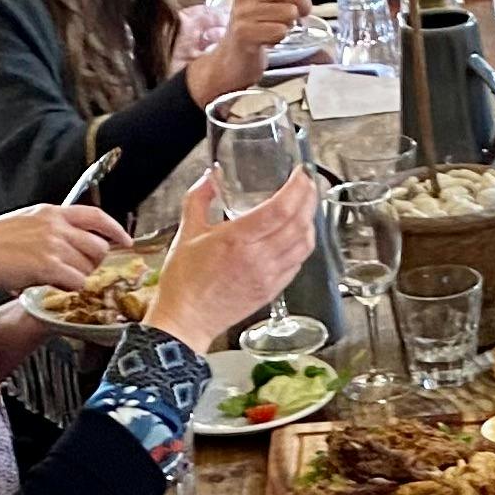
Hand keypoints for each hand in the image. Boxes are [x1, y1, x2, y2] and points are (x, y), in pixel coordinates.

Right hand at [0, 199, 129, 295]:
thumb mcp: (24, 222)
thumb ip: (49, 228)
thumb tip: (69, 242)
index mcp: (50, 212)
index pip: (94, 215)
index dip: (114, 229)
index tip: (125, 240)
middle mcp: (56, 225)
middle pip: (97, 245)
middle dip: (94, 262)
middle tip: (78, 270)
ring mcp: (53, 245)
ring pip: (88, 266)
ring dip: (78, 276)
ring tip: (58, 278)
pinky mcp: (48, 266)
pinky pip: (76, 281)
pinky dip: (70, 288)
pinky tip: (55, 286)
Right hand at [148, 157, 317, 355]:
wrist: (186, 320)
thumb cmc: (183, 281)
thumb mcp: (186, 231)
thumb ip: (199, 198)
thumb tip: (211, 177)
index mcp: (236, 240)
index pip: (280, 209)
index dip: (298, 188)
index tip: (300, 174)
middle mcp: (258, 258)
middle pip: (299, 223)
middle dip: (310, 199)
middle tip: (308, 185)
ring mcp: (268, 276)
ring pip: (304, 244)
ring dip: (310, 223)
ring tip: (306, 208)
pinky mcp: (272, 291)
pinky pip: (297, 264)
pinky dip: (303, 246)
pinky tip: (298, 236)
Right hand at [189, 0, 310, 97]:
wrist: (234, 55)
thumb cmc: (254, 23)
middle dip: (303, 4)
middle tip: (298, 14)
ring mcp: (243, 12)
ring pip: (288, 13)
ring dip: (289, 24)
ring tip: (277, 26)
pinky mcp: (245, 32)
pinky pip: (280, 31)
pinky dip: (280, 37)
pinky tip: (269, 38)